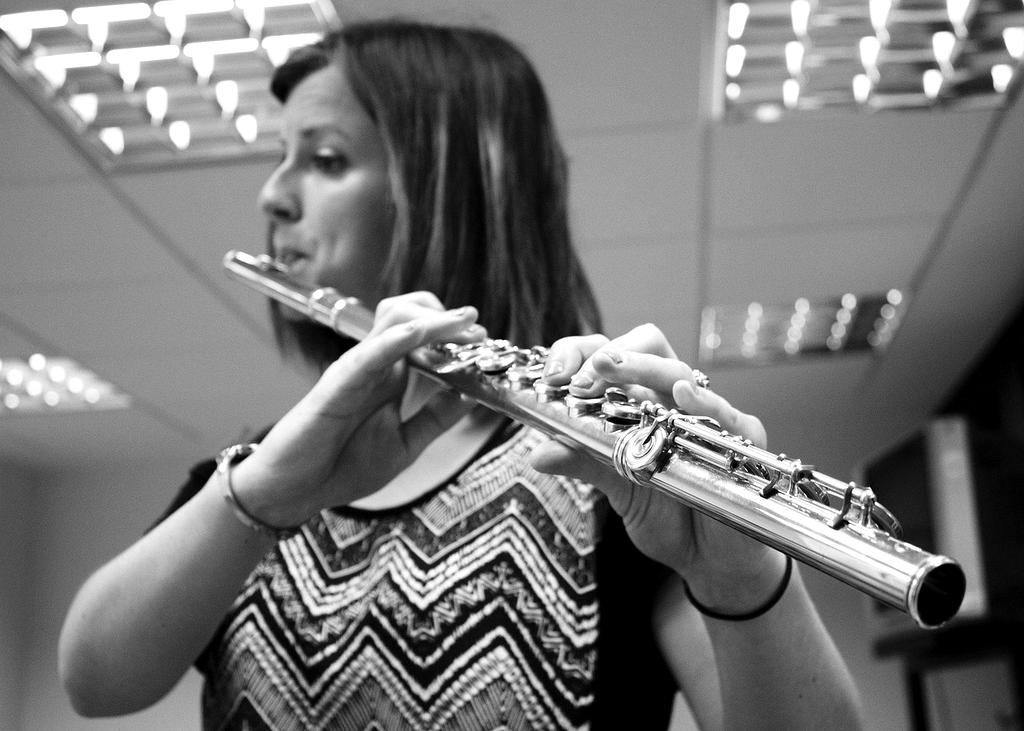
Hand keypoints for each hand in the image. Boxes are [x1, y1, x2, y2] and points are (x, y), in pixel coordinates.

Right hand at [231, 292, 484, 525]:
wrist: (294, 491)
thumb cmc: (342, 466)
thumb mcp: (406, 444)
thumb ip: (436, 418)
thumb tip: (473, 396)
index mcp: (391, 377)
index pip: (425, 336)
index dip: (456, 333)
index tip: (485, 340)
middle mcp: (374, 366)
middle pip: (410, 316)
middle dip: (448, 318)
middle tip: (478, 331)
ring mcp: (355, 371)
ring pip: (392, 323)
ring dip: (431, 321)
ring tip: (462, 326)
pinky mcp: (336, 385)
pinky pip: (367, 354)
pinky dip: (394, 340)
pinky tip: (419, 334)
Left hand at [530, 324, 786, 609]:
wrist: (711, 562)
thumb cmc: (669, 515)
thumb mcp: (618, 488)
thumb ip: (583, 463)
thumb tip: (538, 454)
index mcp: (639, 401)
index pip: (611, 357)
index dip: (581, 354)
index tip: (554, 373)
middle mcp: (672, 400)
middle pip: (648, 347)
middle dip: (612, 352)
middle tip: (584, 372)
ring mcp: (708, 416)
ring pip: (679, 373)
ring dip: (642, 368)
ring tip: (609, 368)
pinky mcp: (743, 442)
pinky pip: (727, 414)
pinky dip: (703, 400)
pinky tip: (682, 393)